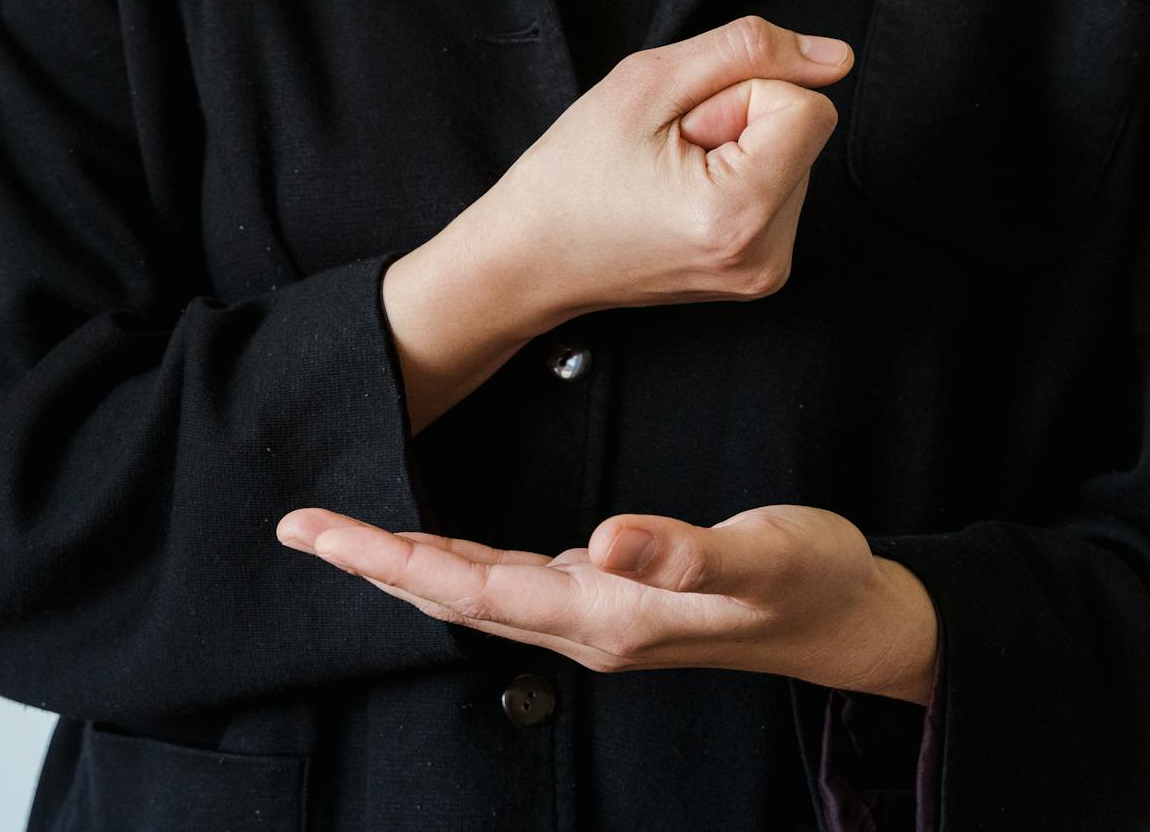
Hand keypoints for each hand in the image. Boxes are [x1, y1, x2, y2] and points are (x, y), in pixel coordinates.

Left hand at [275, 502, 938, 704]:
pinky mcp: (613, 602)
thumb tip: (601, 539)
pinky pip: (510, 588)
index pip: (472, 589)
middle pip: (454, 598)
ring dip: (405, 567)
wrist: (850, 620)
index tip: (322, 530)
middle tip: (299, 525)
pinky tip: (443, 550)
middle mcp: (589, 624)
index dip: (391, 559)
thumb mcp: (762, 557)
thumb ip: (686, 550)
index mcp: (608, 615)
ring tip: (345, 535)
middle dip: (372, 564)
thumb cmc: (812, 582)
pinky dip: (457, 567)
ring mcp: (600, 619)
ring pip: (476, 596)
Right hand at [470, 14, 854, 332]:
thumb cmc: (570, 176)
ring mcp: (765, 271)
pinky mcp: (760, 272)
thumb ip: (749, 51)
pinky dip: (736, 179)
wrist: (530, 258)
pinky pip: (778, 188)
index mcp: (740, 213)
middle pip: (801, 133)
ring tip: (668, 179)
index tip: (686, 127)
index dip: (742, 95)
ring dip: (735, 150)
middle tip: (666, 155)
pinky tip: (681, 198)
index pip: (807, 106)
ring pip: (792, 157)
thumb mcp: (646, 82)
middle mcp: (766, 254)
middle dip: (738, 123)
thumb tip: (835, 57)